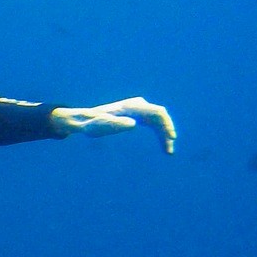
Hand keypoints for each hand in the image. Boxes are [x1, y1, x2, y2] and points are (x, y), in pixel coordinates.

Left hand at [51, 96, 176, 154]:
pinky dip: (159, 135)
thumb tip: (134, 124)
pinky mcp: (139, 117)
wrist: (86, 120)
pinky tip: (163, 145)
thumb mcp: (99, 126)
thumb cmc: (91, 124)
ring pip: (159, 122)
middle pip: (160, 116)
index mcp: (131, 106)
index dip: (165, 124)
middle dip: (167, 132)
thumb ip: (114, 124)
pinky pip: (154, 125)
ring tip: (168, 152)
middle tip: (169, 150)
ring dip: (164, 135)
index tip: (171, 137)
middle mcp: (137, 105)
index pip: (155, 112)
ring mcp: (139, 110)